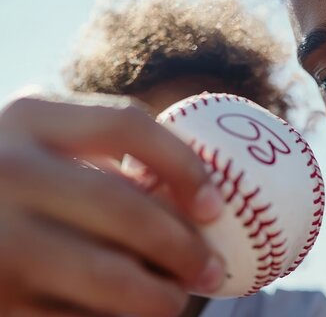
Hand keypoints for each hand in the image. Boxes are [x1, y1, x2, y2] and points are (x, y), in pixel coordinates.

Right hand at [0, 95, 223, 316]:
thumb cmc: (17, 191)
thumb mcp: (48, 157)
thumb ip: (105, 166)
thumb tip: (198, 207)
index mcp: (28, 118)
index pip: (126, 125)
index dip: (184, 165)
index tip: (214, 208)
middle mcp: (5, 170)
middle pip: (126, 207)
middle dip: (184, 246)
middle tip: (213, 271)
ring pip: (110, 273)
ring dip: (160, 293)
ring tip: (177, 299)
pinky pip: (77, 316)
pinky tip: (131, 313)